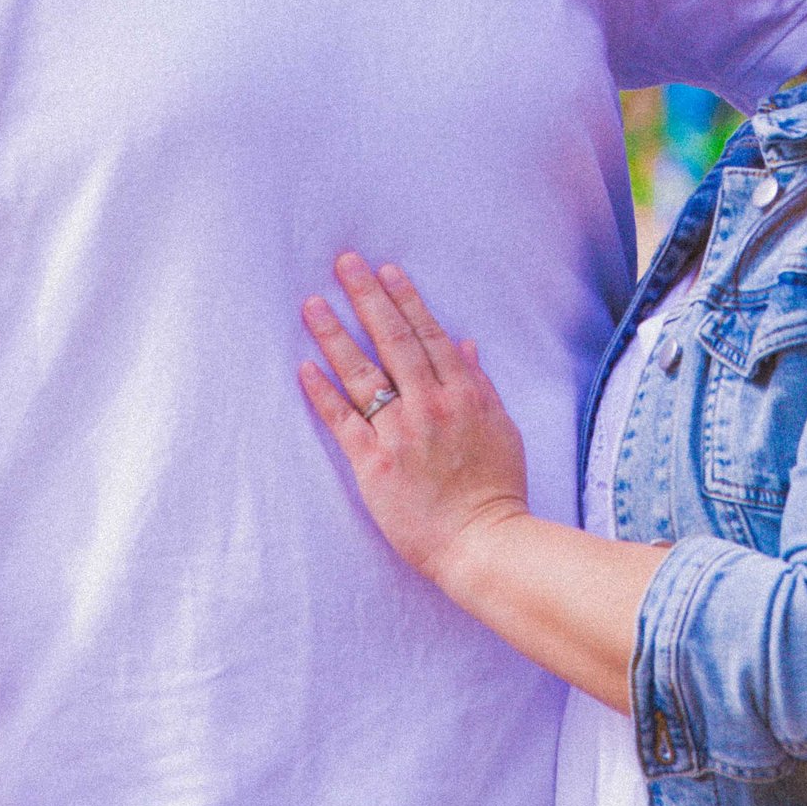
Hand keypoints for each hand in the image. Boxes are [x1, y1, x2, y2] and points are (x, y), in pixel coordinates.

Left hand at [302, 254, 531, 591]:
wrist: (483, 542)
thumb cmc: (497, 490)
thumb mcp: (502, 428)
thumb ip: (480, 384)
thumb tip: (465, 344)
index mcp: (463, 393)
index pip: (428, 335)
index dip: (404, 299)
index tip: (386, 270)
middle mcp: (430, 405)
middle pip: (392, 341)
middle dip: (366, 297)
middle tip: (344, 264)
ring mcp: (401, 433)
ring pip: (361, 373)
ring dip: (335, 335)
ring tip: (313, 304)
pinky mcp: (375, 464)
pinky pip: (342, 421)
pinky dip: (322, 393)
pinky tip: (304, 367)